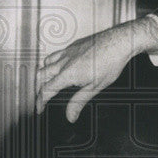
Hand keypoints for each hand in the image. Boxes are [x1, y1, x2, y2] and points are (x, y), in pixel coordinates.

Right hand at [35, 17, 157, 121]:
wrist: (119, 42)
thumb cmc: (110, 62)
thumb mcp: (95, 87)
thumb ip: (79, 101)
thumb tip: (70, 116)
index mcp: (68, 74)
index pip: (47, 89)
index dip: (40, 101)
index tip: (39, 109)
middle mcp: (64, 61)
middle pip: (41, 75)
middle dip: (38, 87)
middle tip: (42, 97)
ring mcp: (68, 51)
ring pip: (47, 62)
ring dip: (44, 73)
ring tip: (49, 82)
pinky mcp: (73, 45)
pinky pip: (57, 53)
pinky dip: (53, 62)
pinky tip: (62, 65)